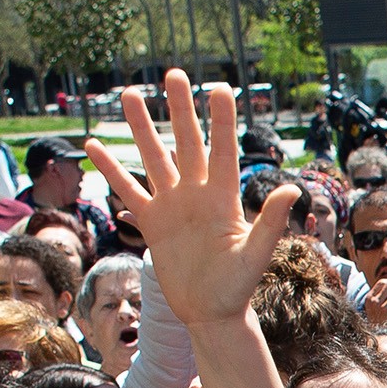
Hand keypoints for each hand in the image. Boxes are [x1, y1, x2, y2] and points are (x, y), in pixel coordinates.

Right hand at [91, 74, 296, 327]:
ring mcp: (173, 205)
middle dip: (181, 109)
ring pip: (154, 158)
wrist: (212, 313)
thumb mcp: (256, 255)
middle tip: (173, 73)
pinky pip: (128, 191)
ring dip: (142, 127)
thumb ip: (270, 222)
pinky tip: (94, 146)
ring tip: (131, 94)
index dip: (220, 121)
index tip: (218, 88)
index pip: (223, 151)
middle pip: (186, 143)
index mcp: (224, 199)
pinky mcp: (153, 222)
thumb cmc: (238, 288)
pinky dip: (112, 170)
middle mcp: (198, 195)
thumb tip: (291, 189)